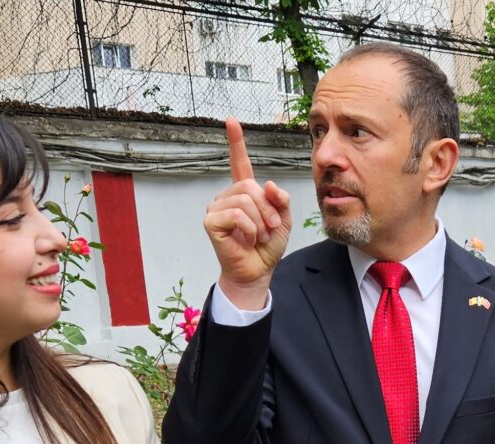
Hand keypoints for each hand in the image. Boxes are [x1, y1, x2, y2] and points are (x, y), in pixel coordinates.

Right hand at [204, 118, 292, 309]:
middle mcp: (228, 196)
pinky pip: (236, 214)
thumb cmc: (267, 246)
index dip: (236, 142)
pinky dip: (249, 227)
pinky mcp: (211, 221)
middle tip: (270, 228)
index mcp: (245, 192)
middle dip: (268, 209)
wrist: (258, 271)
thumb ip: (280, 199)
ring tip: (259, 235)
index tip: (230, 121)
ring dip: (261, 221)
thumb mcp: (283, 219)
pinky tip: (247, 238)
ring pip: (245, 200)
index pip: (240, 163)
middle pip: (251, 186)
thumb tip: (267, 184)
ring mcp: (217, 207)